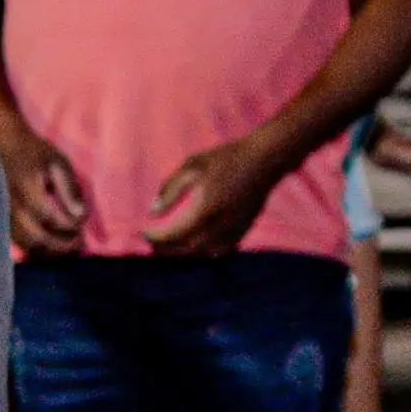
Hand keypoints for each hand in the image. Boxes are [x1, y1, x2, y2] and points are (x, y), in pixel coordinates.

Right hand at [0, 119, 90, 253]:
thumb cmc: (33, 153)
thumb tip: (80, 216)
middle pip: (39, 240)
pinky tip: (50, 243)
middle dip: (62, 246)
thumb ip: (70, 190)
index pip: (54, 220)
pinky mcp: (1, 220)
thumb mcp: (58, 164)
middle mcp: (12, 209)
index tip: (82, 224)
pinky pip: (18, 242)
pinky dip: (36, 248)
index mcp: (28, 193)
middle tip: (79, 243)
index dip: (72, 227)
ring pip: (27, 246)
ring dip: (50, 251)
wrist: (1, 146)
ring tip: (67, 246)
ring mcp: (3, 217)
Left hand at [140, 133, 289, 256]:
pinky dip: (203, 252)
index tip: (144, 232)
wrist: (266, 159)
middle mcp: (220, 225)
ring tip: (171, 247)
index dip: (155, 237)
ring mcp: (234, 230)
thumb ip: (171, 188)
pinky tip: (195, 245)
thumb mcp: (192, 165)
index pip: (173, 234)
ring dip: (184, 253)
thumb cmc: (227, 157)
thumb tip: (153, 211)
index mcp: (205, 208)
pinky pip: (220, 251)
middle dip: (167, 249)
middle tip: (153, 244)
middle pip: (187, 249)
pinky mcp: (244, 230)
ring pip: (203, 253)